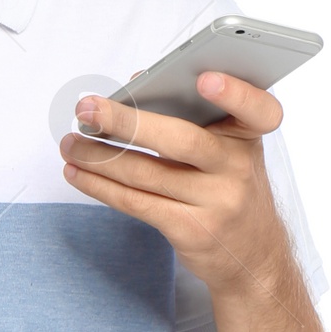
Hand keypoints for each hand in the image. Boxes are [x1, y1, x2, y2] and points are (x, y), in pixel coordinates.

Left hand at [59, 70, 290, 298]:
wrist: (251, 253)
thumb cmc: (227, 185)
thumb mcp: (227, 149)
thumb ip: (194, 117)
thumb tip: (135, 85)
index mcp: (249, 136)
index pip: (260, 110)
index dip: (236, 94)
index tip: (205, 78)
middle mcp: (238, 168)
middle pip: (180, 141)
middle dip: (125, 122)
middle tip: (85, 110)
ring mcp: (216, 202)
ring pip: (146, 174)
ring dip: (98, 157)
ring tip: (70, 143)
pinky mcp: (191, 231)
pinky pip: (136, 203)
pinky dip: (100, 186)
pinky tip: (78, 173)